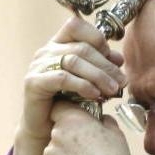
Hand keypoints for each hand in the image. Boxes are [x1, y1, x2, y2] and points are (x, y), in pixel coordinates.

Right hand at [13, 16, 125, 154]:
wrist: (47, 129)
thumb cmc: (69, 103)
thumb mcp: (90, 81)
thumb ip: (102, 67)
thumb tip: (119, 58)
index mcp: (58, 45)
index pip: (75, 25)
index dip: (96, 37)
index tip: (112, 57)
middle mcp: (46, 52)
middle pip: (81, 48)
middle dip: (105, 65)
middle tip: (121, 82)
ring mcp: (37, 66)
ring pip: (73, 61)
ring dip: (98, 76)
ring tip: (112, 91)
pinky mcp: (33, 83)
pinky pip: (62, 78)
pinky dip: (82, 85)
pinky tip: (95, 95)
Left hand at [37, 101, 135, 154]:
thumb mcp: (116, 135)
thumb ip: (105, 121)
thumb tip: (101, 118)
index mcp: (73, 120)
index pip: (60, 107)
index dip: (67, 113)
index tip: (75, 121)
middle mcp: (56, 133)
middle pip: (56, 129)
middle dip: (66, 135)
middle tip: (82, 147)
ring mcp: (47, 153)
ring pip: (52, 148)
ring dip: (62, 153)